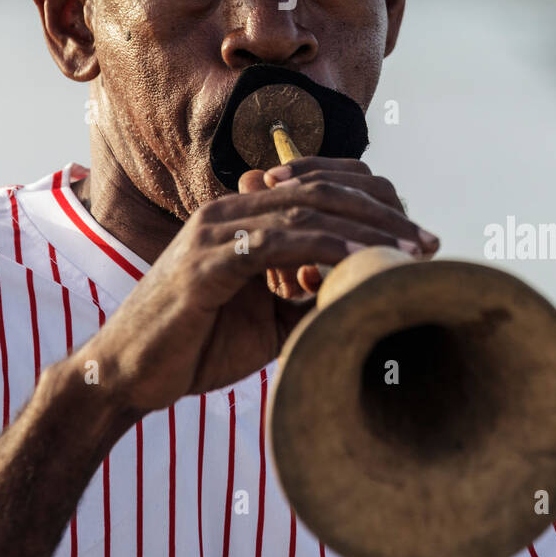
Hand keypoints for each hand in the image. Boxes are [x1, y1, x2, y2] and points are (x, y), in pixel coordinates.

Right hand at [80, 157, 438, 417]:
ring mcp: (215, 230)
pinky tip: (360, 264)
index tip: (414, 235)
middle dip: (382, 212)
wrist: (128, 375)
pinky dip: (326, 250)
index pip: (318, 181)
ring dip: (367, 230)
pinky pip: (279, 243)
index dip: (372, 200)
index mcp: (242, 212)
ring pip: (307, 208)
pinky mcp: (207, 262)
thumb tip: (366, 290)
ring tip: (409, 254)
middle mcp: (229, 208)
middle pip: (322, 186)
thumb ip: (310, 296)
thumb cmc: (196, 346)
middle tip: (427, 243)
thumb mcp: (268, 319)